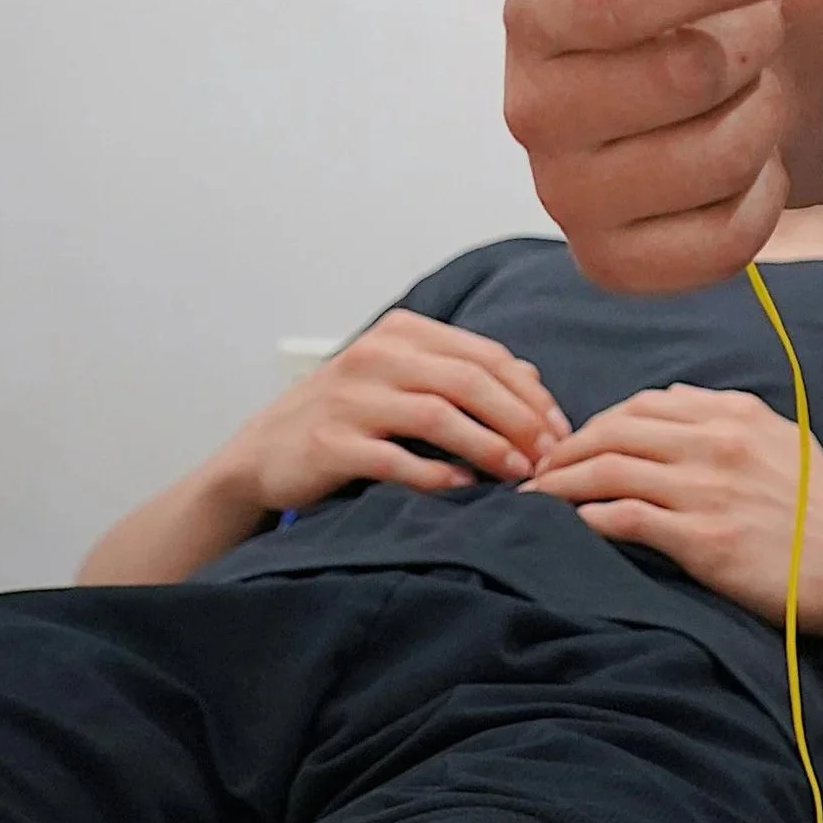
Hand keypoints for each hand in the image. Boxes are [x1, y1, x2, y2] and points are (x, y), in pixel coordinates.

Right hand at [209, 310, 569, 516]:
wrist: (263, 456)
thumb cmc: (345, 420)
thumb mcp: (400, 381)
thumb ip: (459, 375)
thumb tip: (532, 381)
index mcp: (400, 333)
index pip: (483, 356)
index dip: (530, 394)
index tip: (560, 431)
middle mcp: (374, 356)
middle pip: (467, 380)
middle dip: (518, 420)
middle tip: (549, 456)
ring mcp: (349, 399)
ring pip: (437, 415)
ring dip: (487, 445)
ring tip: (519, 473)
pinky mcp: (330, 443)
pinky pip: (396, 459)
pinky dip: (436, 475)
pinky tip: (465, 490)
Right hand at [504, 0, 814, 294]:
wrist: (677, 87)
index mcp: (534, 9)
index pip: (616, 0)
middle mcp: (531, 111)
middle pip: (685, 76)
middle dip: (757, 40)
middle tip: (764, 27)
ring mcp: (565, 200)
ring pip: (719, 159)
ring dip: (768, 115)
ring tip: (754, 92)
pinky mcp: (610, 265)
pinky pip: (726, 242)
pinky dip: (765, 196)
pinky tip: (748, 163)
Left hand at [523, 383, 822, 654]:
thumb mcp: (785, 443)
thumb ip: (728, 418)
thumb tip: (674, 399)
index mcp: (735, 415)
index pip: (642, 405)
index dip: (596, 423)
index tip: (573, 446)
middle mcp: (717, 443)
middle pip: (613, 431)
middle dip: (565, 450)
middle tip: (536, 472)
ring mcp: (707, 491)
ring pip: (608, 470)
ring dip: (561, 483)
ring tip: (534, 500)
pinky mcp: (702, 540)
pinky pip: (624, 518)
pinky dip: (587, 517)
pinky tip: (570, 524)